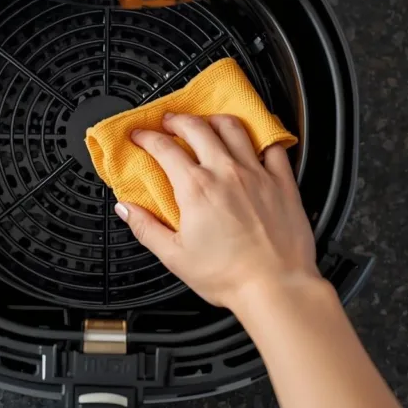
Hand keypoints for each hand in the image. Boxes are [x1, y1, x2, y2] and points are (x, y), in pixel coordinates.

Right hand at [115, 113, 319, 311]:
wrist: (275, 287)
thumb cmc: (228, 276)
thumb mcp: (175, 257)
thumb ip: (146, 228)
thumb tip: (126, 209)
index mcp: (196, 188)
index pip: (164, 148)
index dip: (147, 137)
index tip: (140, 136)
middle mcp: (226, 173)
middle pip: (197, 128)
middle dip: (178, 120)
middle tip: (170, 122)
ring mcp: (256, 174)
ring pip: (234, 129)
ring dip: (215, 120)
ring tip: (207, 123)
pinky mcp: (282, 183)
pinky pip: (273, 148)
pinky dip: (261, 139)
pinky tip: (255, 143)